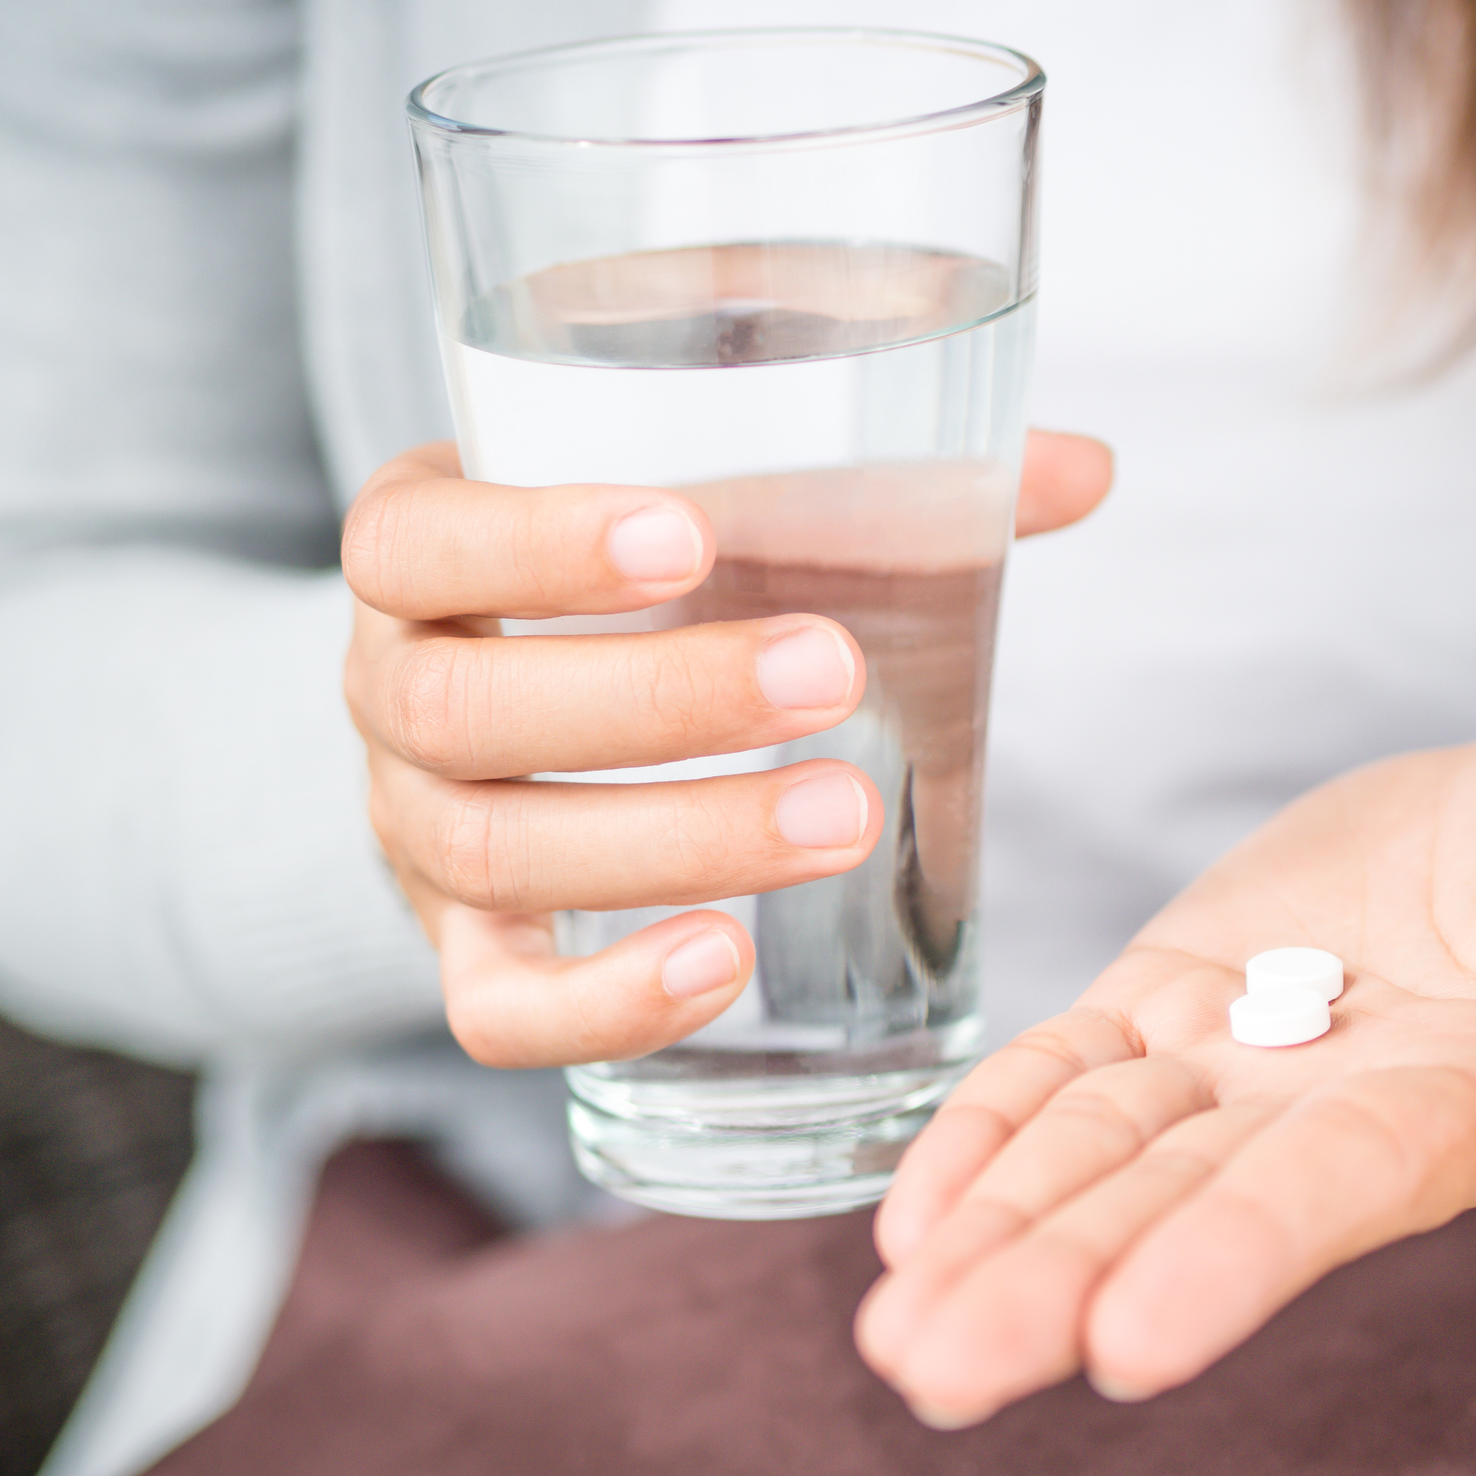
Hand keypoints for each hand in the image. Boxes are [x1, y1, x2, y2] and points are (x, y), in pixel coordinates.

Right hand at [341, 431, 1110, 1068]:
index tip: (688, 535)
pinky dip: (606, 998)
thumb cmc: (627, 584)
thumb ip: (868, 473)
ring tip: (843, 818)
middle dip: (655, 698)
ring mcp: (416, 831)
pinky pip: (495, 1007)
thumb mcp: (704, 498)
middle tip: (831, 676)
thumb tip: (1086, 468)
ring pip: (498, 851)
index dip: (532, 541)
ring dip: (673, 839)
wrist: (504, 704)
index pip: (416, 538)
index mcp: (422, 550)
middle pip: (463, 707)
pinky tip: (729, 962)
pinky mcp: (465, 948)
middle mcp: (389, 689)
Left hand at [856, 720, 1475, 1423]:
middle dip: (1055, 1286)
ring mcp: (1237, 1056)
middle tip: (933, 1370)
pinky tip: (912, 1219)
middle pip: (1177, 1205)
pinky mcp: (1172, 994)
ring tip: (894, 1328)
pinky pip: (1066, 1072)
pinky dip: (989, 1134)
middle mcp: (1329, 1107)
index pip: (1332, 1187)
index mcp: (1463, 1097)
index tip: (1126, 1344)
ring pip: (1098, 1155)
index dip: (1232, 1259)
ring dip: (995, 1234)